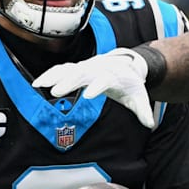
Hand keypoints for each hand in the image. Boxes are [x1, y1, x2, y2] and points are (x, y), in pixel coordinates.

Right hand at [33, 49, 154, 128]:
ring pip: (69, 69)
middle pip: (82, 73)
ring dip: (54, 76)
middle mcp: (98, 69)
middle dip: (69, 81)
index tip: (88, 95)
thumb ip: (143, 110)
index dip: (97, 87)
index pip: (105, 80)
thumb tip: (150, 124)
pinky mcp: (79, 68)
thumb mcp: (140, 97)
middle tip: (56, 91)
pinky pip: (63, 70)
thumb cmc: (132, 84)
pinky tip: (38, 83)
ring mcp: (87, 67)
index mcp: (113, 76)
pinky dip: (50, 74)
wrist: (128, 65)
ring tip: (39, 85)